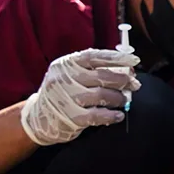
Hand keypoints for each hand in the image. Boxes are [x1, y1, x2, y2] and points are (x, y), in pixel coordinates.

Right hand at [20, 49, 140, 145]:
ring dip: (119, 98)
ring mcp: (66, 98)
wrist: (38, 117)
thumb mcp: (70, 74)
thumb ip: (93, 68)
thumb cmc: (63, 92)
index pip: (94, 57)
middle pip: (101, 76)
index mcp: (66, 64)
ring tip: (124, 100)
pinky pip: (97, 115)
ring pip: (101, 95)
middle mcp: (64, 78)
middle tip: (135, 84)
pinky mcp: (70, 117)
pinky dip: (112, 115)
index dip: (117, 57)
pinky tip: (119, 115)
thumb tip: (126, 66)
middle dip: (123, 80)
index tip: (134, 60)